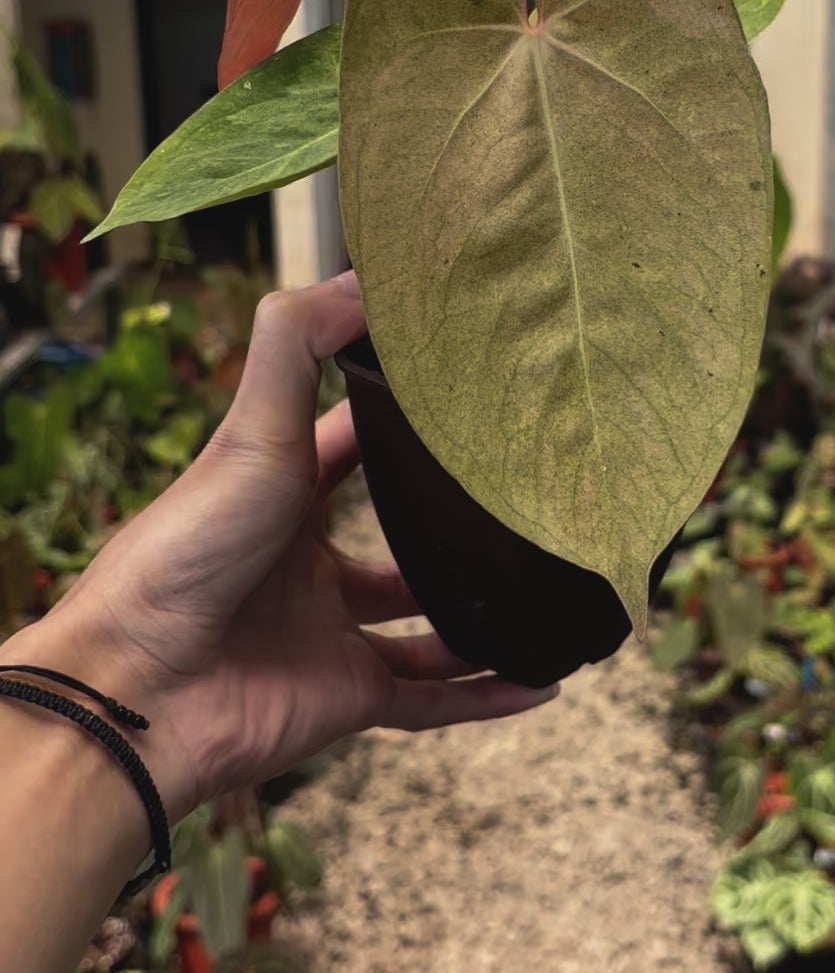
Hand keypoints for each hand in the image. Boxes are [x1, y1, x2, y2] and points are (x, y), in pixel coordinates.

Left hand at [4, 273, 556, 818]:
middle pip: (401, 539)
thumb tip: (366, 273)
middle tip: (534, 497)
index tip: (477, 390)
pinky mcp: (347, 699)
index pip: (357, 441)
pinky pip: (433, 700)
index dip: (408, 414)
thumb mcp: (251, 426)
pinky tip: (543, 681)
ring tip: (555, 591)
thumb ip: (298, 343)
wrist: (140, 686)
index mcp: (283, 493)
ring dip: (487, 615)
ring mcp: (330, 634)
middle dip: (459, 524)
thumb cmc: (185, 549)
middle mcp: (308, 564)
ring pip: (429, 625)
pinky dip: (487, 696)